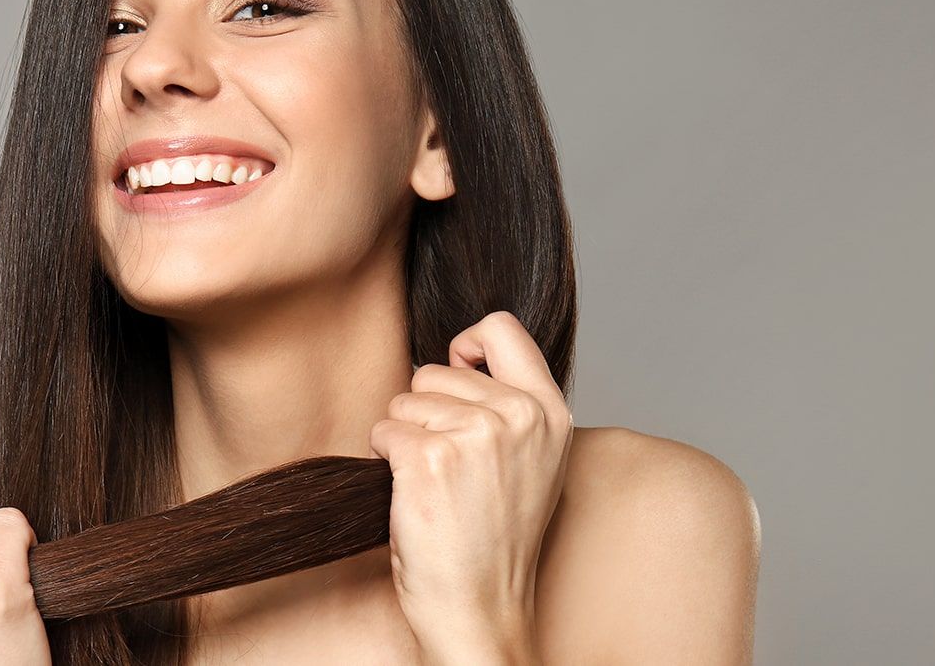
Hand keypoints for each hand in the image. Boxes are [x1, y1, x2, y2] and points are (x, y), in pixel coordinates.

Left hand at [368, 312, 572, 664]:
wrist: (480, 607)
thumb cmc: (494, 538)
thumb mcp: (532, 459)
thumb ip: (510, 404)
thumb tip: (462, 356)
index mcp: (551, 411)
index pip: (501, 327)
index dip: (466, 346)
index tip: (457, 375)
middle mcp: (519, 416)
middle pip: (434, 369)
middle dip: (425, 409)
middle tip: (449, 466)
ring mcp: (476, 435)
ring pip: (404, 400)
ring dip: (404, 438)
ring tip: (436, 485)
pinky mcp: (429, 458)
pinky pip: (383, 430)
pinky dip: (385, 460)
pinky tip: (413, 494)